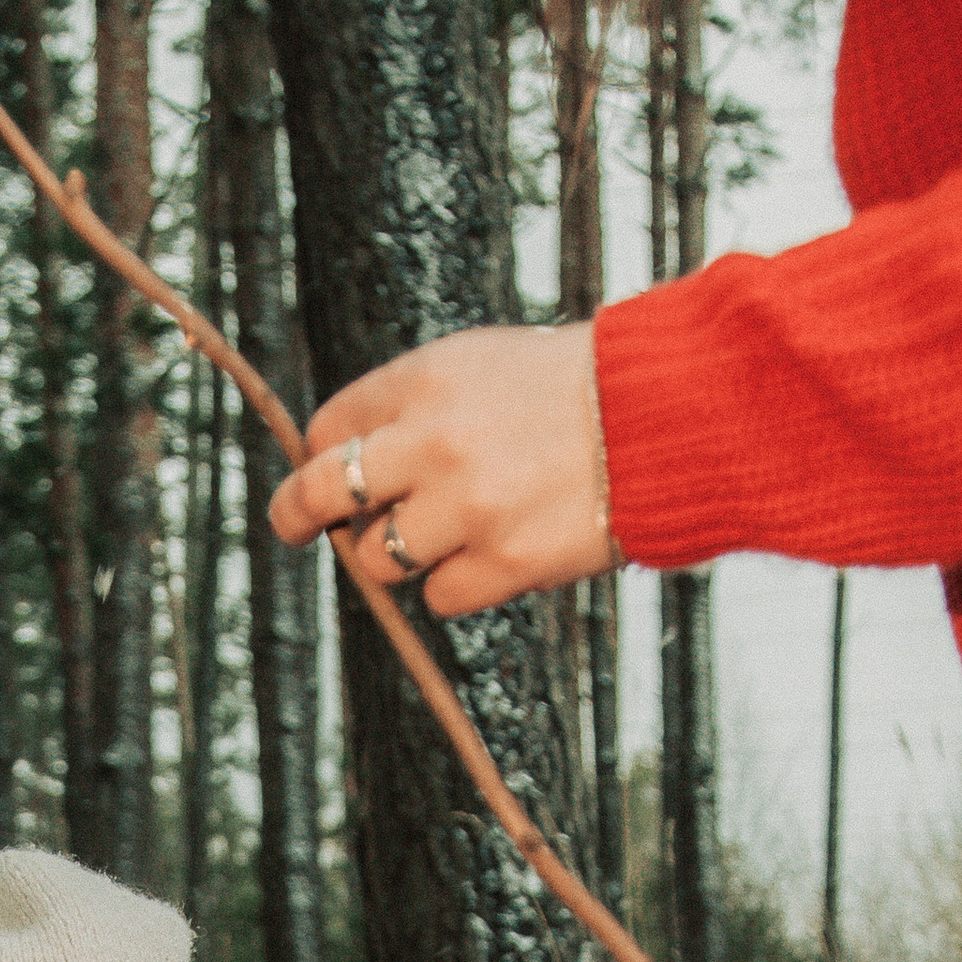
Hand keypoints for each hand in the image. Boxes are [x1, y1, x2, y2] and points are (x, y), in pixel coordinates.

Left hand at [268, 321, 614, 616]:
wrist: (666, 416)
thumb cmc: (574, 390)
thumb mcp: (483, 366)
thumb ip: (412, 407)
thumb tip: (343, 468)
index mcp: (425, 379)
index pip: (328, 430)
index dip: (325, 456)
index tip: (328, 471)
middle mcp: (434, 440)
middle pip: (320, 494)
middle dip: (297, 514)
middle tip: (294, 527)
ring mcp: (466, 506)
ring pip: (380, 558)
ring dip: (403, 554)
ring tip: (454, 528)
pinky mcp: (503, 561)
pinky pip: (441, 595)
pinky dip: (460, 583)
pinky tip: (501, 549)